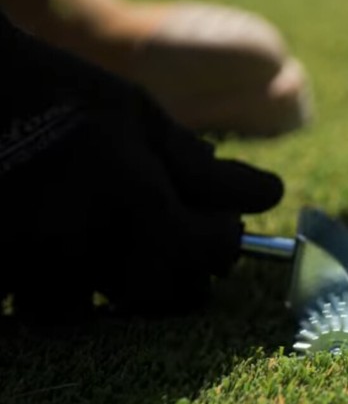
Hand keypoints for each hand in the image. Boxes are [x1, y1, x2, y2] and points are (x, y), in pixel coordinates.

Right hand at [0, 19, 283, 319]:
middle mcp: (83, 242)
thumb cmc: (56, 91)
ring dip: (100, 290)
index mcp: (132, 201)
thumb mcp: (136, 115)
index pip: (207, 253)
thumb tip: (268, 196)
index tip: (223, 226)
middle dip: (177, 275)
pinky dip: (44, 286)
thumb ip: (199, 166)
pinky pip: (22, 302)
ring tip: (106, 252)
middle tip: (176, 244)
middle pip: (155, 294)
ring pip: (80, 312)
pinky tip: (52, 253)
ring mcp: (29, 262)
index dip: (225, 241)